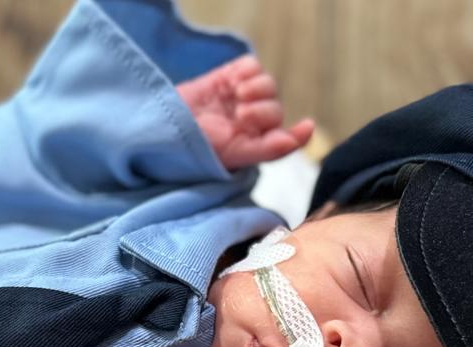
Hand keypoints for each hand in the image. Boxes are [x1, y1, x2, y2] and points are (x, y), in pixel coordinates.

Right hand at [177, 55, 313, 169]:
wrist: (164, 127)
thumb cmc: (197, 148)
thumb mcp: (234, 154)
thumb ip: (268, 150)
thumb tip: (293, 141)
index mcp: (256, 144)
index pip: (287, 137)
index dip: (299, 132)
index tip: (307, 125)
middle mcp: (252, 122)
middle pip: (275, 107)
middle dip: (263, 111)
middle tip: (241, 116)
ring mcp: (241, 97)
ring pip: (268, 84)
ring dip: (257, 88)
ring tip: (237, 96)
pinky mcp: (228, 76)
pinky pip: (252, 66)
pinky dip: (248, 71)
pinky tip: (233, 81)